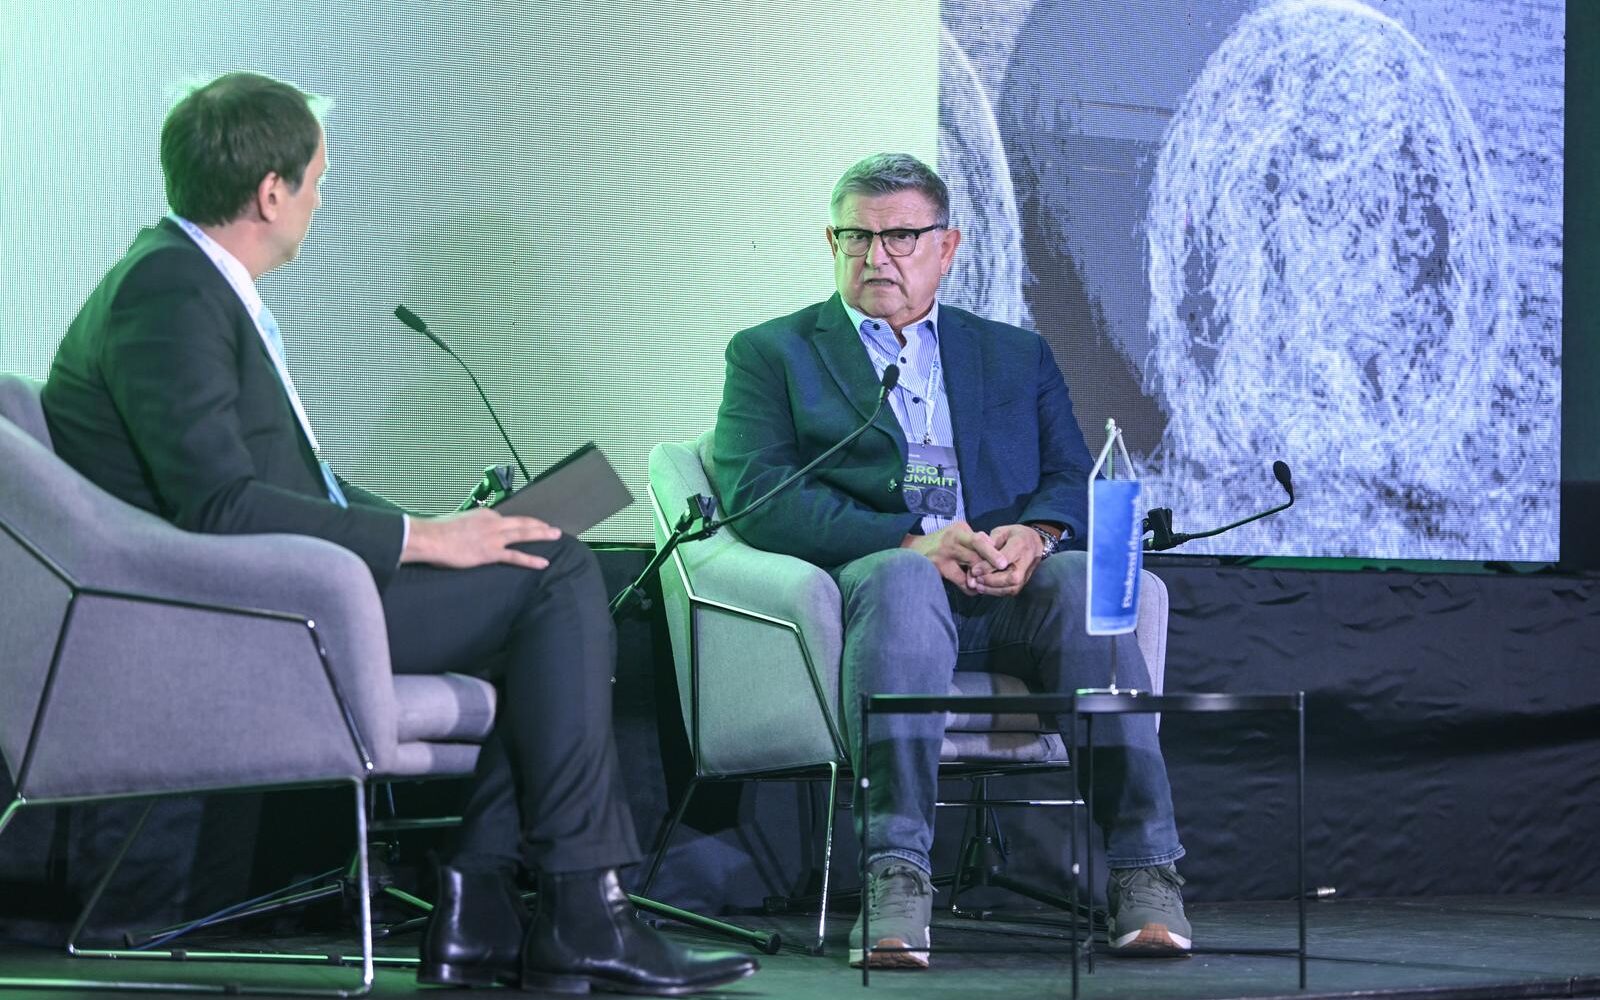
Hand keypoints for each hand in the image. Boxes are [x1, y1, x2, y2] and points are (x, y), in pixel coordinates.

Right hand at [401, 508, 561, 568]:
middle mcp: (493, 522)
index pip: (506, 520)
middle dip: (539, 525)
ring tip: (556, 535)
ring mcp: (494, 537)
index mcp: (485, 514)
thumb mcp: (458, 522)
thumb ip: (470, 526)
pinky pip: (515, 557)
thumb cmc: (438, 531)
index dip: (516, 525)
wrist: (431, 538)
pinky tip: (543, 563)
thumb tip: (469, 532)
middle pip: (522, 523)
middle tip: (553, 528)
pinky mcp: (491, 553)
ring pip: (523, 535)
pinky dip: (530, 560)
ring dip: (542, 535)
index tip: (526, 527)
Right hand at [902, 520, 1008, 595]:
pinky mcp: (939, 566)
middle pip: (977, 550)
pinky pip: (960, 580)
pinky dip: (970, 586)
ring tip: (988, 583)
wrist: (914, 549)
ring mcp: (945, 552)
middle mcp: (953, 538)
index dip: (992, 552)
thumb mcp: (957, 535)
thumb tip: (994, 546)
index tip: (1003, 563)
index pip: (980, 539)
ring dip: (982, 576)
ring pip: (971, 564)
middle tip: (1002, 573)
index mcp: (960, 529)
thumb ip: (975, 541)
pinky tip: (974, 589)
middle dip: (990, 563)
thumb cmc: (942, 543)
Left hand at [968, 524, 1047, 596]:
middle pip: (1012, 577)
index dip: (989, 566)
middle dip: (992, 581)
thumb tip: (977, 554)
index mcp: (1020, 544)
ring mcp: (1026, 573)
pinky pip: (1011, 591)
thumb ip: (990, 542)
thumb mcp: (1001, 531)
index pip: (1005, 558)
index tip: (975, 570)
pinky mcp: (1023, 581)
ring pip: (1012, 587)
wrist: (1034, 542)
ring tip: (977, 586)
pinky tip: (984, 588)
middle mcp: (1026, 561)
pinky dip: (997, 592)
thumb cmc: (1014, 535)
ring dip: (993, 589)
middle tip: (976, 579)